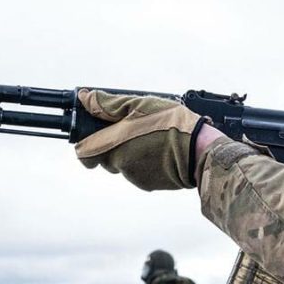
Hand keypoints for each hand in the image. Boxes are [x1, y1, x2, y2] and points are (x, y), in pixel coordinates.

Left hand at [75, 89, 205, 189]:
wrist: (200, 152)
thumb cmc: (172, 125)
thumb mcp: (140, 104)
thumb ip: (108, 104)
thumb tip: (85, 99)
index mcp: (113, 144)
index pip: (83, 152)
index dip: (86, 142)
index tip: (95, 134)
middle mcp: (120, 164)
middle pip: (104, 157)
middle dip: (112, 145)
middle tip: (131, 130)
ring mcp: (135, 177)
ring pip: (123, 164)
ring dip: (130, 153)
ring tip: (151, 138)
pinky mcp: (149, 185)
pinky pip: (139, 172)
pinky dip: (145, 162)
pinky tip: (160, 151)